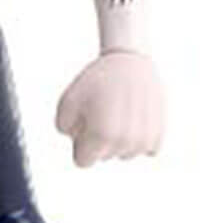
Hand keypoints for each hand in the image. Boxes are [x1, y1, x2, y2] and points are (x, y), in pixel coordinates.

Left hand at [56, 51, 163, 166]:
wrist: (130, 61)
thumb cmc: (97, 79)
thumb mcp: (68, 99)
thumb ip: (64, 127)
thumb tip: (77, 142)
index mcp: (102, 134)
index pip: (83, 162)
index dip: (79, 144)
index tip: (84, 124)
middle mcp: (125, 141)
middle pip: (103, 156)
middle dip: (98, 139)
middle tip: (102, 110)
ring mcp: (143, 140)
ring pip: (123, 154)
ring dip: (118, 139)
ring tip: (118, 111)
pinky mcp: (158, 136)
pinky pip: (141, 149)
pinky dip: (137, 137)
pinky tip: (134, 116)